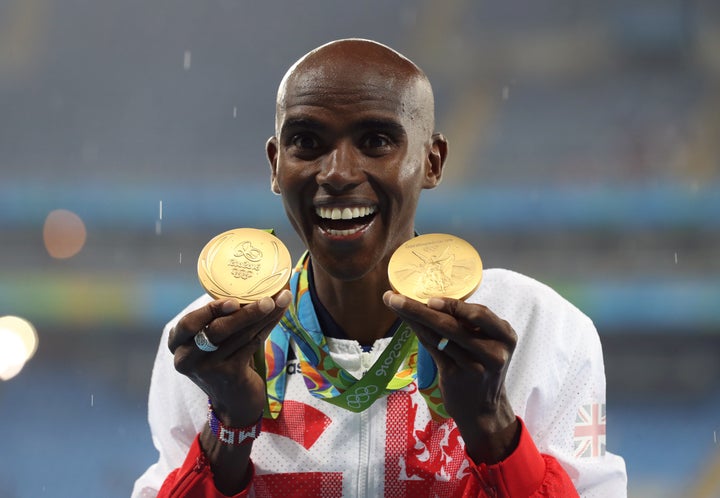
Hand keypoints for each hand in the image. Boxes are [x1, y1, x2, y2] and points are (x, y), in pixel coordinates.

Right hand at [168, 289, 291, 425]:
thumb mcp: (210, 343)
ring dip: (263, 315)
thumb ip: (217, 320)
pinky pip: (251, 345)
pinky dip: (267, 327)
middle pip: (217, 329)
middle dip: (245, 311)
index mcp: (177, 344)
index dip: (209, 310)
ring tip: (280, 299)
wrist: (234, 404)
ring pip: (239, 335)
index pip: (188, 324)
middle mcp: (187, 358)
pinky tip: (278, 315)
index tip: (233, 299)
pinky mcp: (229, 376)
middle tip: (268, 298)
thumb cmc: (223, 362)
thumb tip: (246, 284)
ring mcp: (208, 369)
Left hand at [383, 291, 518, 462]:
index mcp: (505, 336)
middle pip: (452, 325)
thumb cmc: (483, 367)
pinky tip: (406, 322)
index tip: (430, 298)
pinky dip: (417, 333)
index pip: (479, 314)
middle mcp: (492, 351)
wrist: (483, 409)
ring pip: (438, 336)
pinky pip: (432, 349)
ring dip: (413, 318)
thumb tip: (435, 297)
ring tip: (395, 304)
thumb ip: (471, 325)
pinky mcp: (455, 376)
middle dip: (421, 308)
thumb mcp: (489, 344)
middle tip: (396, 297)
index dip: (453, 305)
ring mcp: (473, 366)